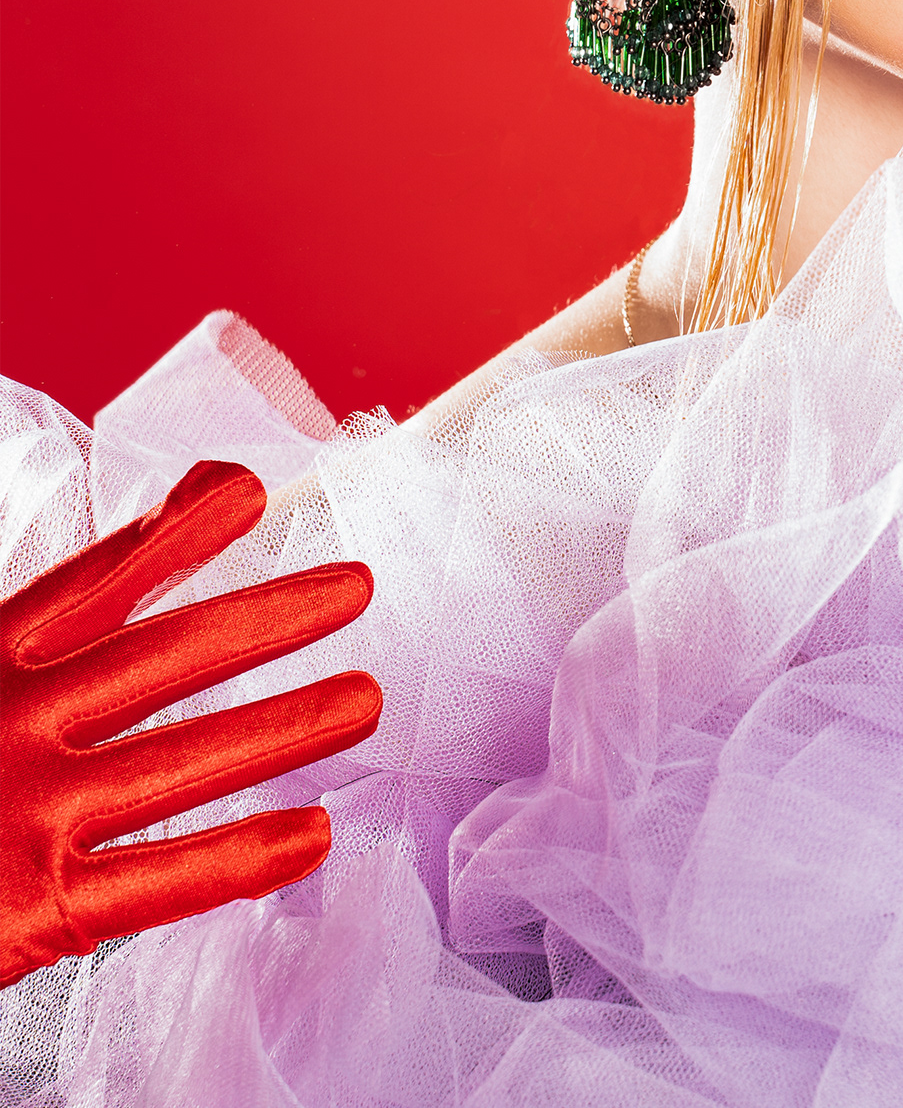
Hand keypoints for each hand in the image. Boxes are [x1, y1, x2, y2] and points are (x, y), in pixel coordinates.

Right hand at [0, 458, 380, 987]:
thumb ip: (45, 625)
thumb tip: (148, 536)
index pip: (94, 581)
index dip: (175, 535)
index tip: (250, 494)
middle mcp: (12, 724)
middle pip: (166, 656)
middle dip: (269, 617)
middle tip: (356, 587)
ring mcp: (28, 813)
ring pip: (187, 758)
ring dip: (287, 726)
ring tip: (368, 700)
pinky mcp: (36, 908)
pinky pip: (164, 878)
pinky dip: (243, 855)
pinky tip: (314, 836)